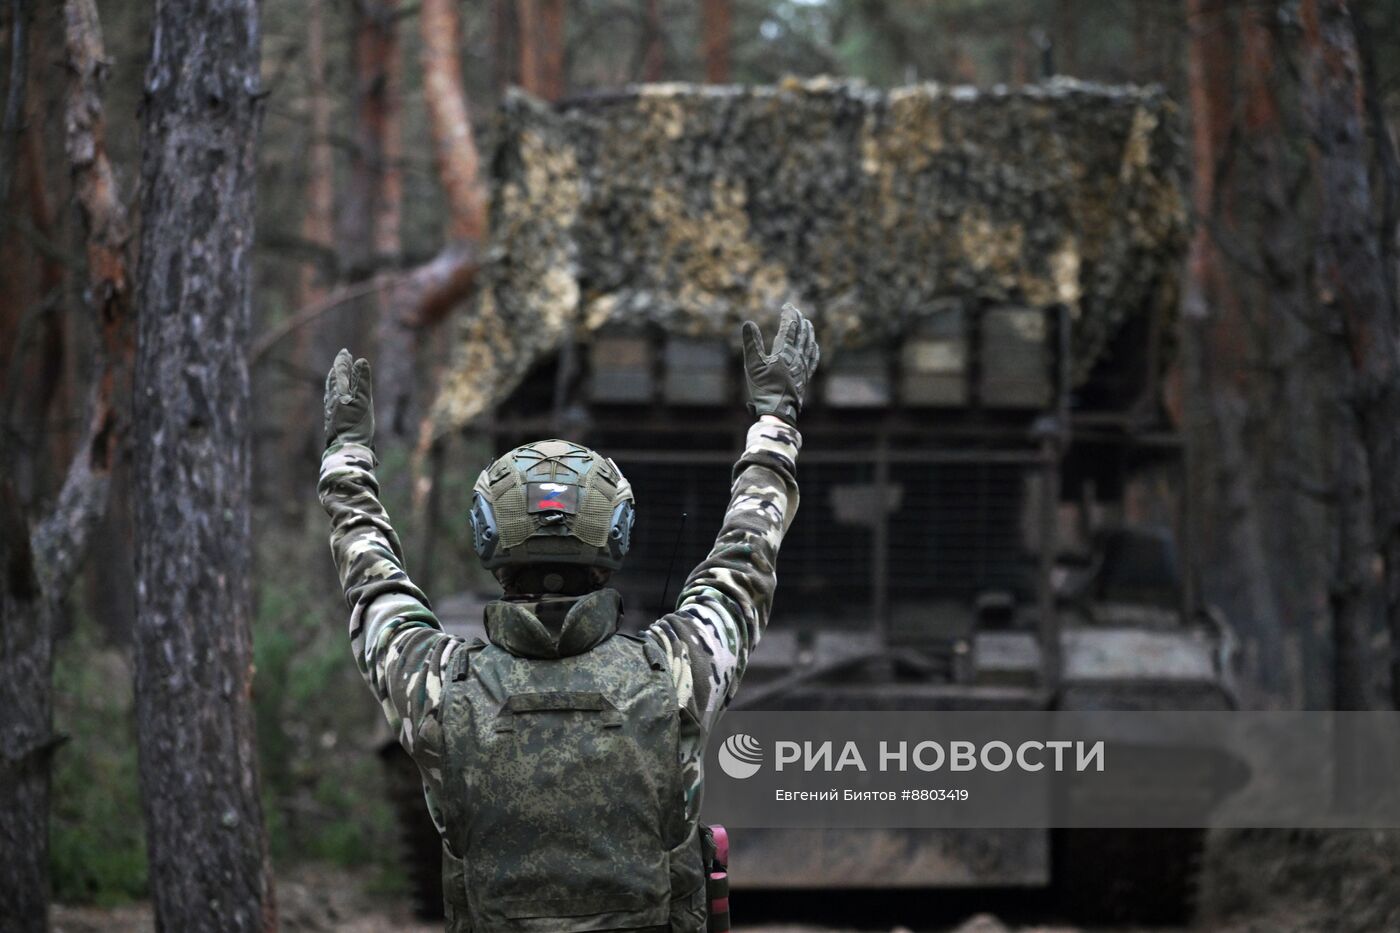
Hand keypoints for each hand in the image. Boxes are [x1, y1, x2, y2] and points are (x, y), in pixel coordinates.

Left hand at [323, 349, 374, 449]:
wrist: (346, 448)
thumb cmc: (357, 425)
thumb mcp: (363, 401)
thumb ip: (361, 381)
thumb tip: (360, 361)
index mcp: (340, 393)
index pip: (341, 372)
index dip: (343, 362)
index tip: (345, 352)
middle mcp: (333, 400)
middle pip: (335, 380)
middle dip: (339, 368)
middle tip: (343, 358)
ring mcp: (331, 410)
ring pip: (331, 390)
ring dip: (334, 379)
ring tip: (335, 374)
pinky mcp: (332, 420)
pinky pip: (330, 400)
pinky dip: (333, 392)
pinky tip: (334, 397)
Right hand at [740, 303, 820, 424]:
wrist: (779, 412)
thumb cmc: (764, 389)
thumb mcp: (753, 366)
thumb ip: (751, 343)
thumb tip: (748, 323)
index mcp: (784, 352)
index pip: (789, 328)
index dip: (789, 315)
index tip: (787, 306)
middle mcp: (797, 357)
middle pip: (801, 334)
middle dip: (799, 320)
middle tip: (796, 311)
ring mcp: (803, 368)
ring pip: (808, 345)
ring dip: (808, 332)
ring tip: (808, 323)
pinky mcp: (804, 378)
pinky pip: (812, 360)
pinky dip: (813, 350)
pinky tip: (814, 347)